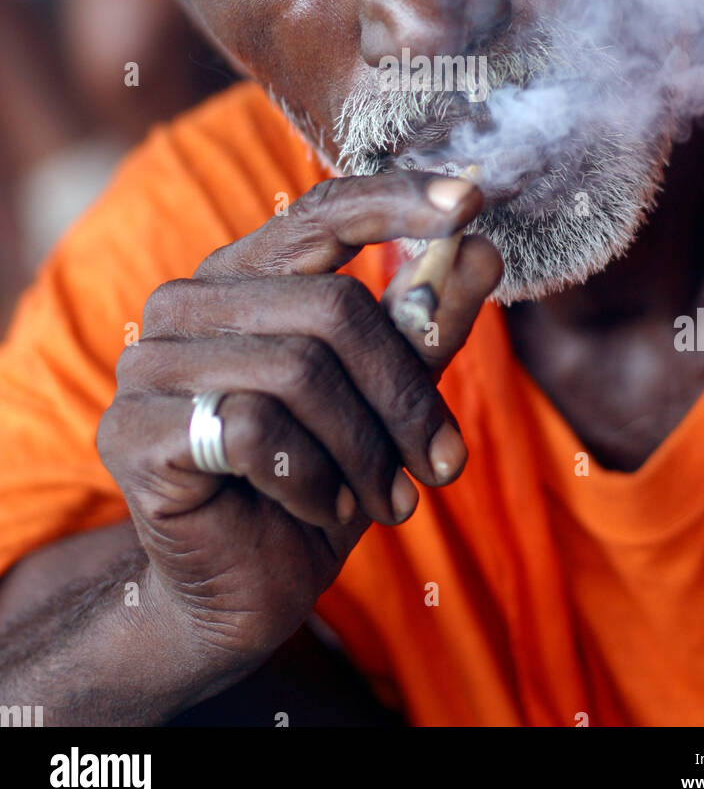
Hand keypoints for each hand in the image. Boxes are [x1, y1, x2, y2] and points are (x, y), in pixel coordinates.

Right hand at [97, 170, 501, 671]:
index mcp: (244, 278)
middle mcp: (187, 305)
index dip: (394, 199)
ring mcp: (149, 365)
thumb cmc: (317, 481)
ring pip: (298, 371)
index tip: (470, 199)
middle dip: (404, 394)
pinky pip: (253, 430)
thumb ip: (424, 325)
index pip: (321, 213)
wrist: (243, 590)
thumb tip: (483, 250)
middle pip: (333, 308)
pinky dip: (311, 480)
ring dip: (365, 450)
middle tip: (444, 462)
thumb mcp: (385, 401)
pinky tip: (319, 507)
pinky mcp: (134, 432)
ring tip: (385, 499)